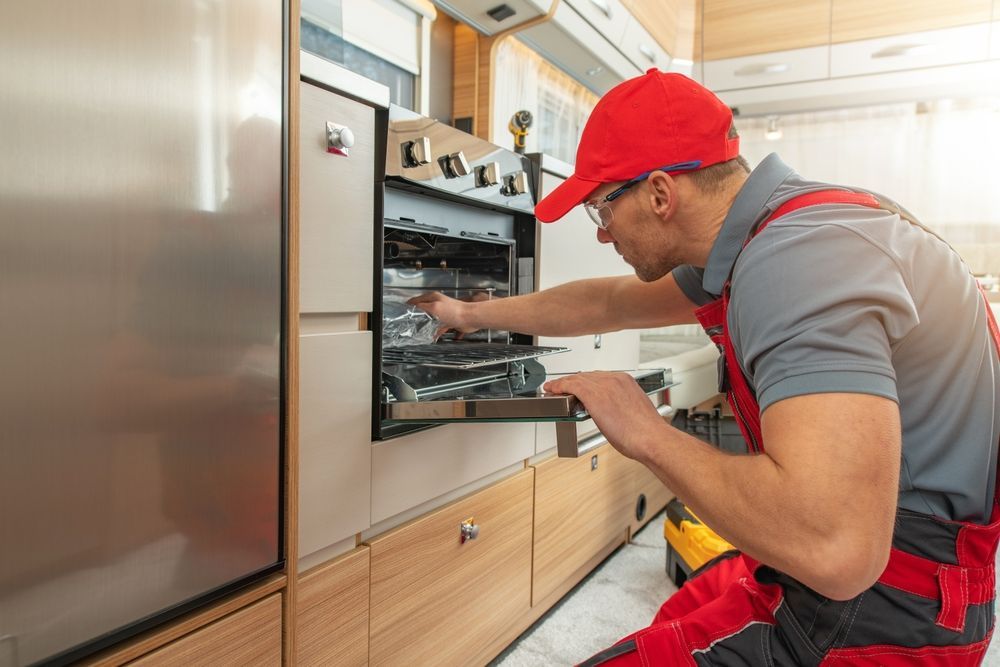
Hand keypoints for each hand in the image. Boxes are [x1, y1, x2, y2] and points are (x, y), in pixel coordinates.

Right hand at [407, 291, 479, 337]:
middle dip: (416, 316)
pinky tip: (432, 337)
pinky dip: (435, 332)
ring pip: (430, 319)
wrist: (469, 318)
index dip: (409, 306)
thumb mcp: (434, 307)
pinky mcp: (448, 321)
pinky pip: (438, 327)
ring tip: (417, 331)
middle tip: (408, 323)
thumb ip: (422, 307)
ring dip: (425, 325)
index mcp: (433, 298)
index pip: (417, 300)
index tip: (402, 312)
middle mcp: (437, 304)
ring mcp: (443, 313)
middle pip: (423, 310)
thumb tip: (412, 307)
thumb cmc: (454, 311)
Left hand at [543, 371, 668, 461]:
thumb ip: (620, 406)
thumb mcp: (633, 412)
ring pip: (577, 379)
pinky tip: (552, 390)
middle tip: (562, 387)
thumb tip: (611, 413)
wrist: (650, 438)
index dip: (585, 381)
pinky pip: (571, 385)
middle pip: (587, 376)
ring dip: (563, 383)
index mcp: (626, 381)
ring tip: (553, 388)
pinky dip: (559, 386)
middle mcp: (615, 379)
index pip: (599, 376)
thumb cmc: (645, 432)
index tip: (578, 386)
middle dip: (573, 381)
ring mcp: (604, 385)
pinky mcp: (594, 395)